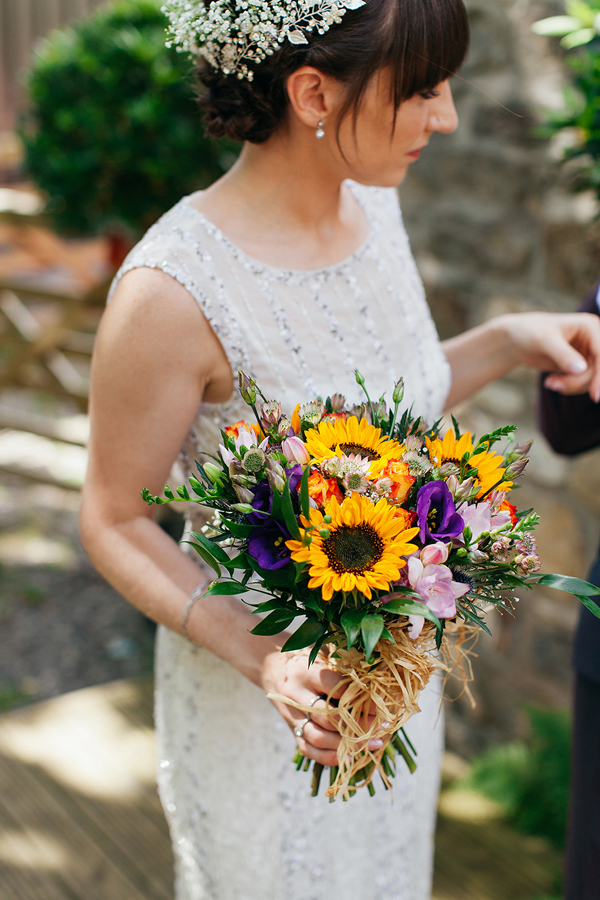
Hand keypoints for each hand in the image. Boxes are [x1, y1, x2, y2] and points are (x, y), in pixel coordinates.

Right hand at [260, 649, 379, 765]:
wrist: (272, 668)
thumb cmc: (305, 658)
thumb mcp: (321, 653)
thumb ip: (342, 664)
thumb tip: (376, 679)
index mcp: (305, 673)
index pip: (334, 687)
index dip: (359, 697)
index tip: (382, 704)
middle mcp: (295, 696)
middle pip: (327, 717)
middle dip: (357, 725)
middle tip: (381, 727)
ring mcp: (292, 716)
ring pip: (318, 737)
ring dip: (347, 745)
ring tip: (373, 744)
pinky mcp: (292, 730)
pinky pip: (308, 750)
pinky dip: (330, 757)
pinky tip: (351, 757)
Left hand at [500, 312, 599, 401]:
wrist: (517, 339)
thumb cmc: (530, 332)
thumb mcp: (544, 340)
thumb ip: (563, 355)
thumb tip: (581, 369)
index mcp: (591, 326)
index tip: (595, 396)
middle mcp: (594, 339)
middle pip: (599, 370)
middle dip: (578, 382)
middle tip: (553, 385)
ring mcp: (589, 354)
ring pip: (592, 380)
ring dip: (571, 386)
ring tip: (549, 383)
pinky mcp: (582, 366)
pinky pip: (583, 383)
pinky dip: (568, 387)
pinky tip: (551, 382)